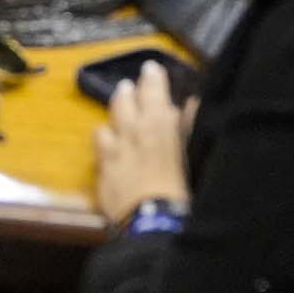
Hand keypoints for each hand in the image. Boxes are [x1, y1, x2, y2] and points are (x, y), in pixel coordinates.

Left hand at [91, 63, 195, 222]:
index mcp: (159, 123)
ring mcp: (114, 150)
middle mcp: (133, 131)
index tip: (151, 68)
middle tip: (130, 85)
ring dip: (113, 117)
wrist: (155, 224)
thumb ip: (190, 126)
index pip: (154, 90)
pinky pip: (99, 149)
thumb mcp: (194, 154)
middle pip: (125, 101)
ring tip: (116, 114)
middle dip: (128, 91)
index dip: (152, 78)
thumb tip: (193, 104)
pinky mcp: (102, 171)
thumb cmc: (184, 190)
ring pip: (107, 122)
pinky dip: (105, 144)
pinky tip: (107, 147)